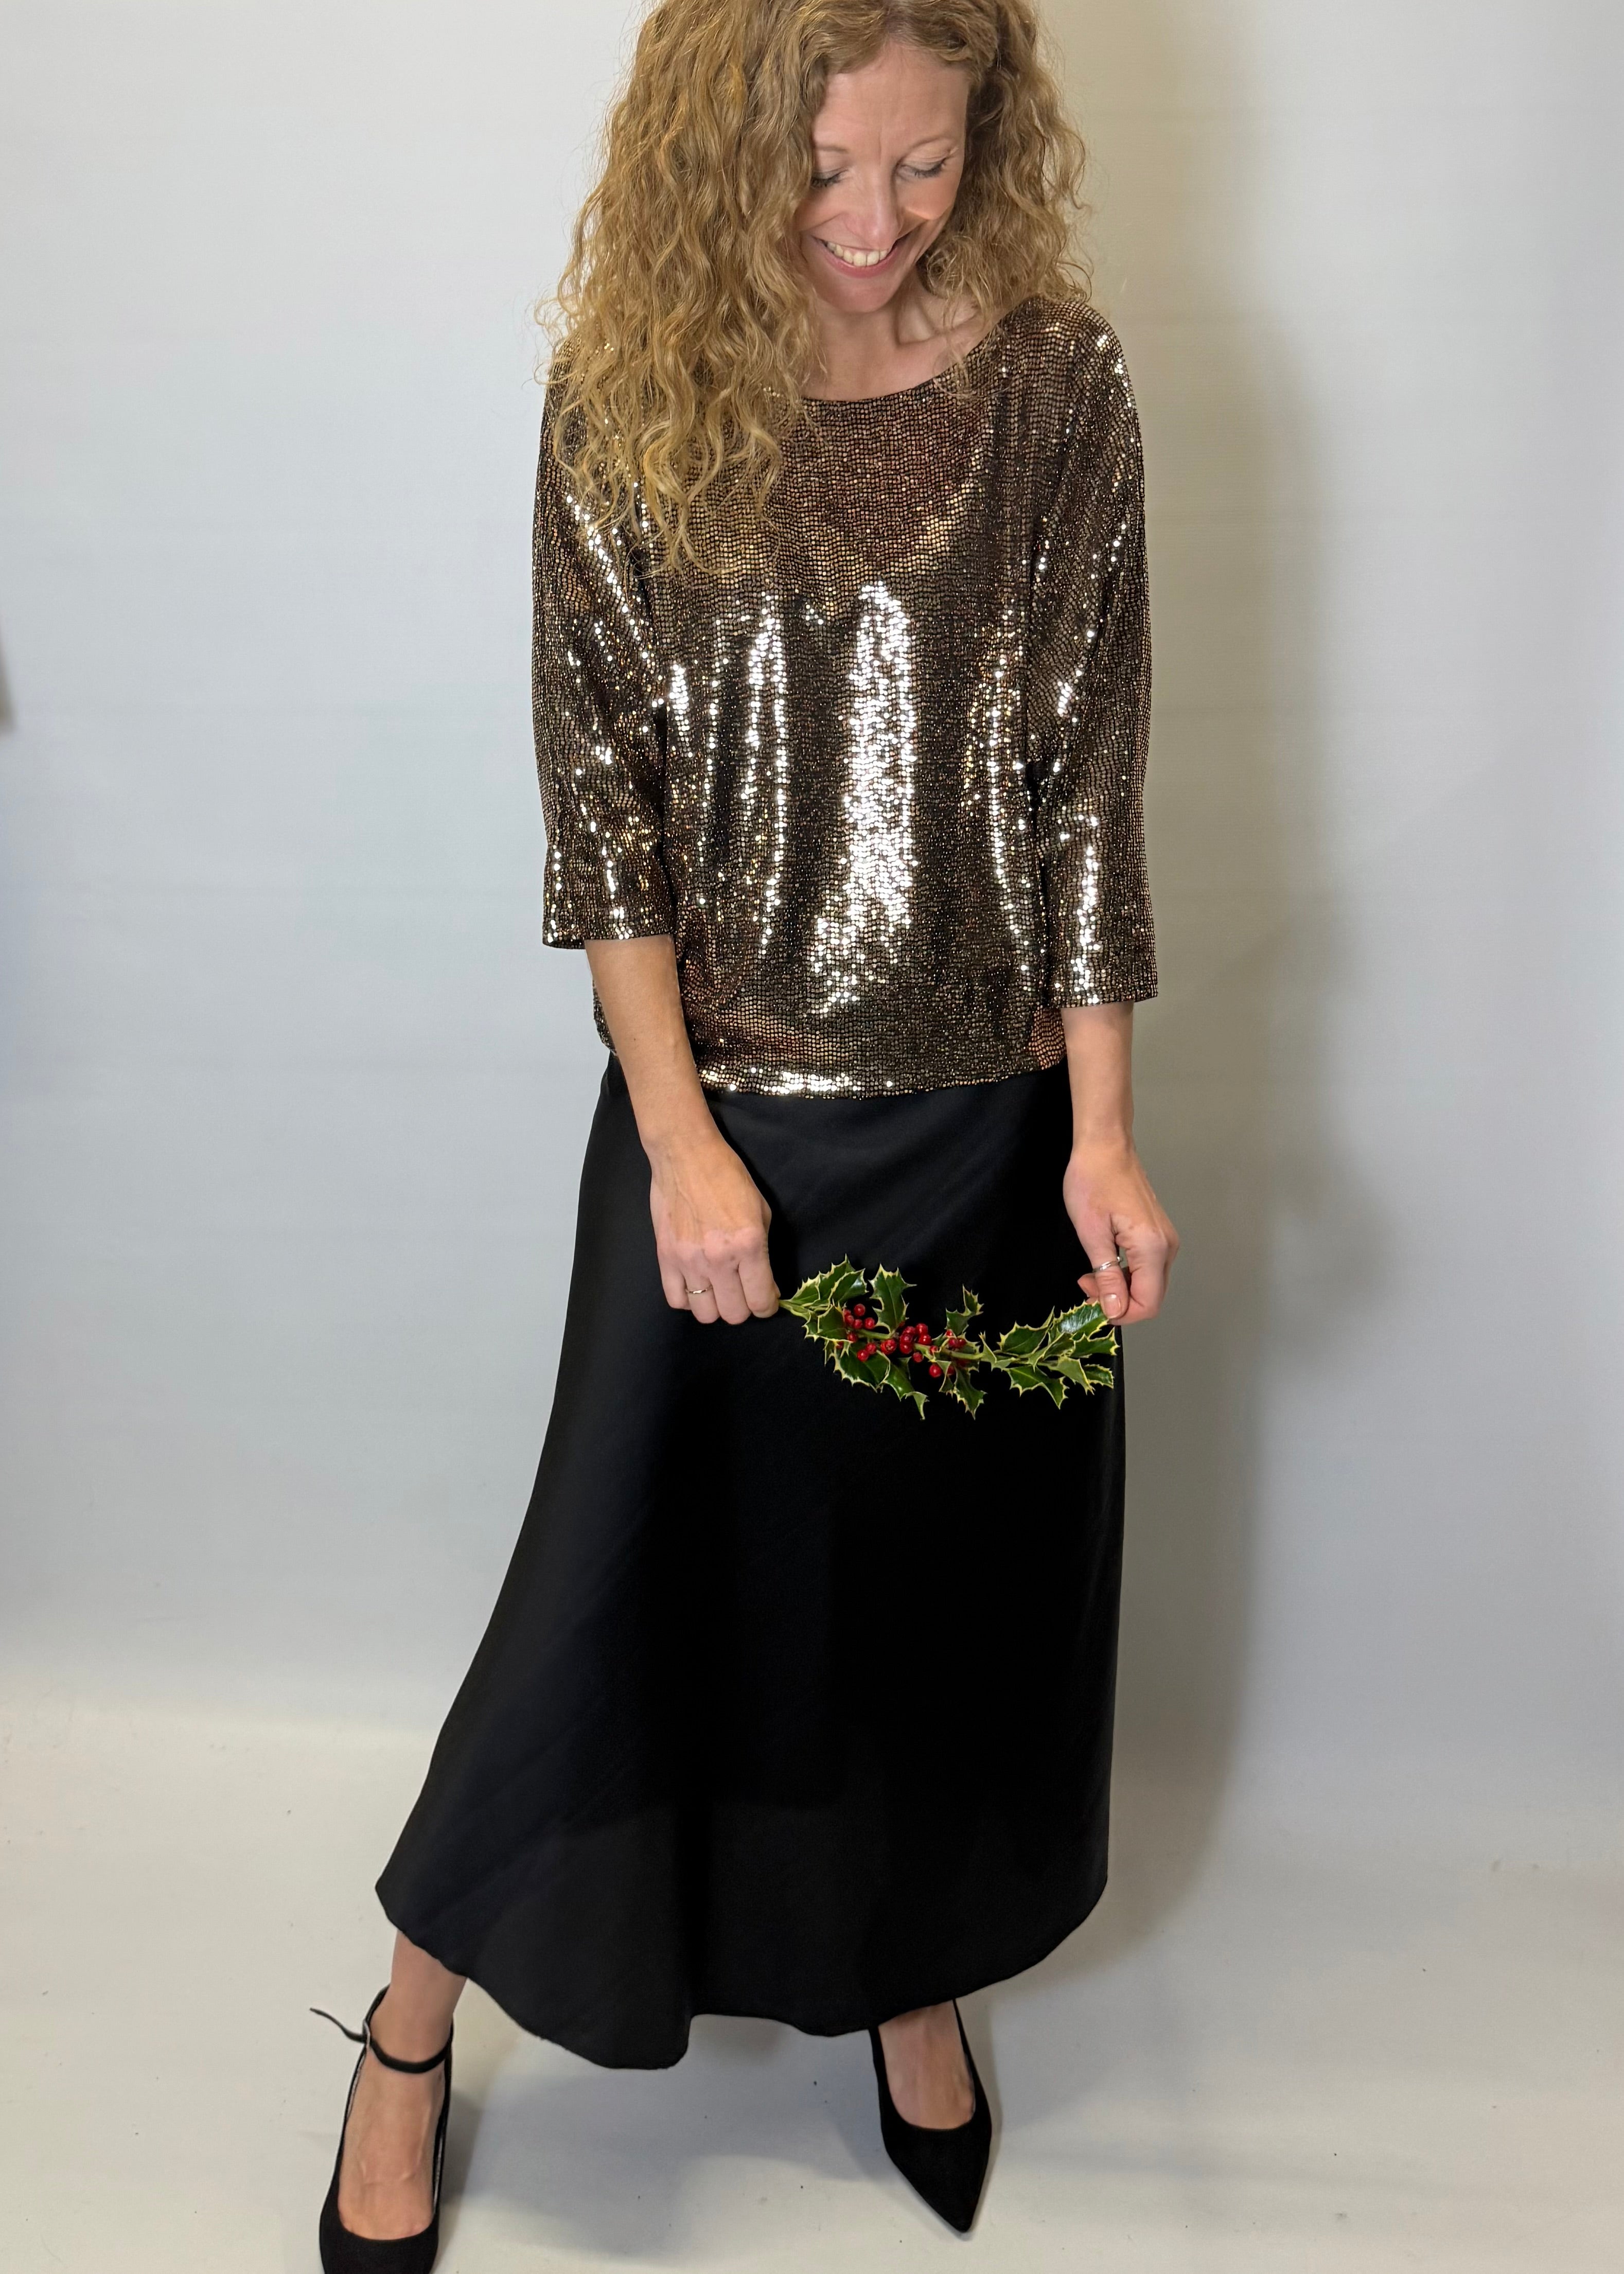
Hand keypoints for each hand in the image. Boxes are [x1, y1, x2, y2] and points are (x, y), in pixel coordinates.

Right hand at [648, 1131, 779, 1324]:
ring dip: (716, 1306)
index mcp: (748, 1245)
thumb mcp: (761, 1212)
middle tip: (743, 1291)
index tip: (766, 1300)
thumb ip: (764, 1254)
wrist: (686, 1156)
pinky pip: (676, 1301)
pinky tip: (697, 1285)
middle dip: (744, 1307)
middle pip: (734, 1314)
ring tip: (719, 1289)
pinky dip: (689, 1300)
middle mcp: (718, 1259)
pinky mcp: (665, 1258)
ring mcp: (688, 1261)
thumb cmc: (728, 1178)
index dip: (767, 1306)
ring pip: (705, 1314)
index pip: (761, 1301)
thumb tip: (766, 1288)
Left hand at [1062, 1139, 1177, 1324]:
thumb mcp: (1092, 1233)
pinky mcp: (1158, 1234)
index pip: (1148, 1304)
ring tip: (1090, 1274)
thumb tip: (1115, 1310)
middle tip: (1085, 1286)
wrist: (1105, 1147)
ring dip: (1120, 1289)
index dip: (1121, 1314)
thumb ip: (1106, 1276)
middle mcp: (1167, 1247)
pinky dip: (1125, 1275)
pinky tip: (1104, 1263)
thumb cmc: (1093, 1182)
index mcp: (1152, 1248)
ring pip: (1148, 1284)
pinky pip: (1147, 1268)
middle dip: (1118, 1302)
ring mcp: (1165, 1240)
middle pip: (1151, 1297)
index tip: (1091, 1304)